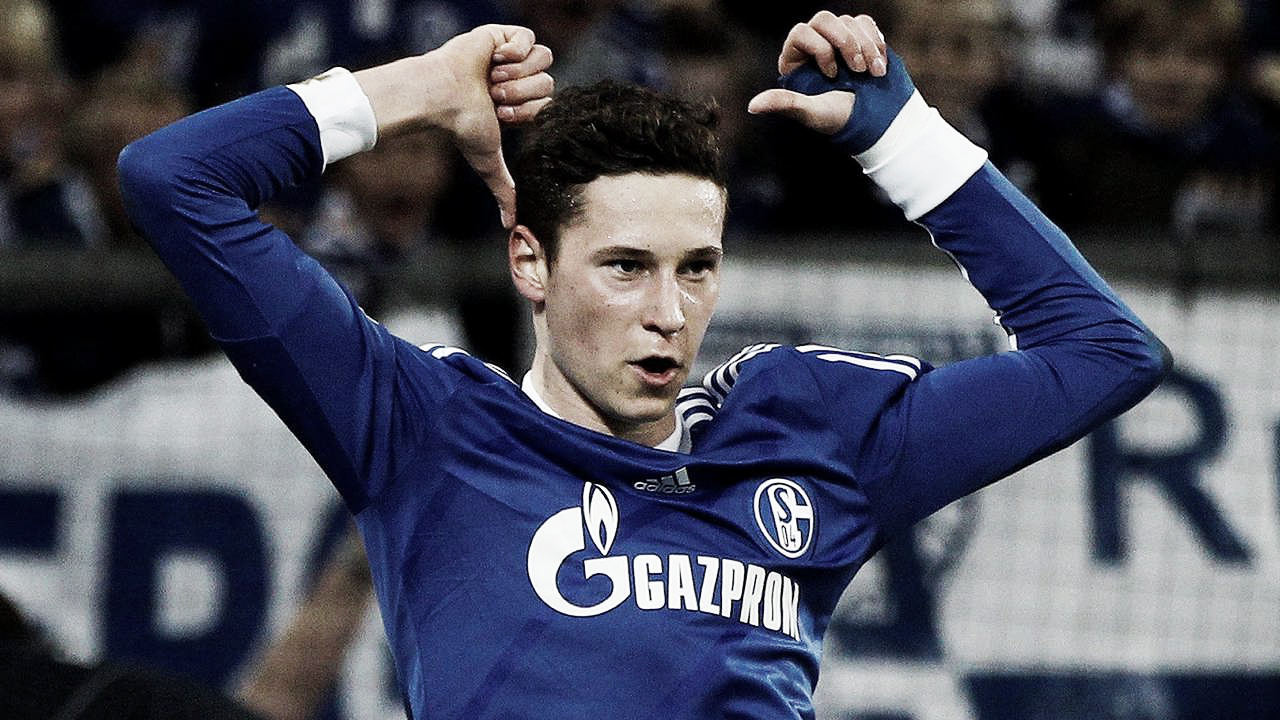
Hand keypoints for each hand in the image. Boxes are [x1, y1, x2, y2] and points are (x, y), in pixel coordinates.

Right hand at [355, 25, 552, 227]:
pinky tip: (493, 59)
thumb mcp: (488, 162)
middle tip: (494, 97)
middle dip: (521, 95)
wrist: (443, 96)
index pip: (549, 103)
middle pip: (549, 82)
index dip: (528, 111)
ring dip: (517, 74)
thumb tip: (510, 226)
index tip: (501, 115)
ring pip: (544, 59)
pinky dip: (513, 50)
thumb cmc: (461, 127)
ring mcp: (511, 55)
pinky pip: (529, 37)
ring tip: (492, 79)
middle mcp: (519, 78)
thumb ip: (503, 190)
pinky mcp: (503, 35)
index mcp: (520, 103)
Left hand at [748, 12, 886, 134]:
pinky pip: (866, 24)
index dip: (820, 48)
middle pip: (825, 19)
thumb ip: (784, 103)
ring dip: (866, 46)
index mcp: (796, 60)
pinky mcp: (861, 38)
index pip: (800, 32)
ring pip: (848, 21)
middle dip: (846, 42)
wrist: (876, 120)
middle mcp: (815, 45)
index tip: (833, 75)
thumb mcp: (811, 112)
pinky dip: (876, 43)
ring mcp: (838, 40)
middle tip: (859, 70)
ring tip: (874, 74)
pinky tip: (880, 66)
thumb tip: (752, 106)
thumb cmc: (840, 118)